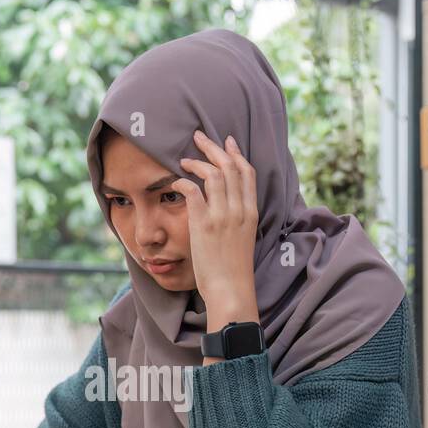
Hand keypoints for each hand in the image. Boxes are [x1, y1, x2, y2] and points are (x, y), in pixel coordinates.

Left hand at [173, 131, 258, 328]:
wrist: (230, 290)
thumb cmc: (234, 270)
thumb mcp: (243, 239)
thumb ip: (237, 220)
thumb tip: (225, 207)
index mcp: (250, 212)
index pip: (247, 173)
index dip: (236, 154)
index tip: (227, 142)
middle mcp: (239, 210)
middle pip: (230, 166)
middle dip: (214, 148)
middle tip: (199, 137)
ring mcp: (222, 216)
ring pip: (213, 174)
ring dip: (197, 162)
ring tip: (185, 160)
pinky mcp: (203, 225)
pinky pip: (193, 191)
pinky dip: (184, 181)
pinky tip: (177, 181)